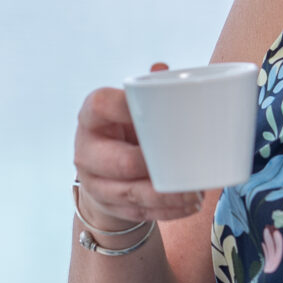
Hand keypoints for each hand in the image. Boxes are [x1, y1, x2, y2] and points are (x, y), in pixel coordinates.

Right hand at [73, 64, 205, 227]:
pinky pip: (140, 213)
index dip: (124, 105)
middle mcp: (87, 151)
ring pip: (131, 193)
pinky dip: (167, 211)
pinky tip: (189, 206)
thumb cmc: (126, 130)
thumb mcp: (130, 109)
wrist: (103, 170)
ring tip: (196, 193)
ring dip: (166, 196)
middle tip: (183, 163)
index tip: (152, 104)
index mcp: (92, 118)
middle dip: (152, 166)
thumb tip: (163, 69)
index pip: (101, 106)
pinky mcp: (110, 206)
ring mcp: (95, 183)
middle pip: (119, 161)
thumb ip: (147, 91)